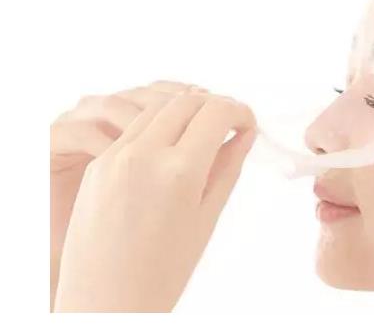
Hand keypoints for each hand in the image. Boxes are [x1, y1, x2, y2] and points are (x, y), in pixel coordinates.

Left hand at [53, 89, 256, 311]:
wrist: (105, 302)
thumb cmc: (162, 273)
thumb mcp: (206, 218)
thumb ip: (228, 168)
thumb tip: (244, 135)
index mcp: (179, 172)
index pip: (216, 112)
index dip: (239, 110)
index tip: (247, 122)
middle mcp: (143, 154)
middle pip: (187, 100)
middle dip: (213, 104)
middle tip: (229, 123)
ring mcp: (115, 157)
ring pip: (157, 107)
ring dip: (185, 109)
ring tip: (201, 132)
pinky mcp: (99, 164)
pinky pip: (133, 128)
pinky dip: (158, 124)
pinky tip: (171, 144)